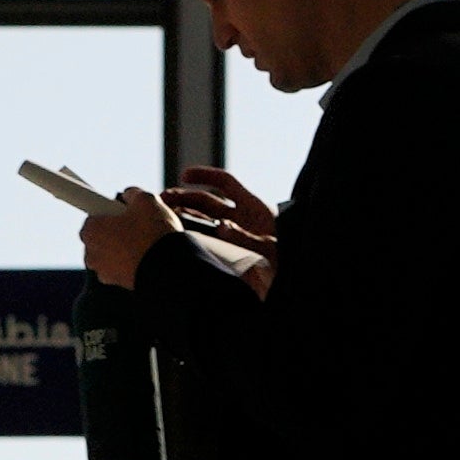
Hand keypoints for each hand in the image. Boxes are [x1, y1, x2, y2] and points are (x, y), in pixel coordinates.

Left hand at [78, 187, 167, 285]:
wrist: (170, 269)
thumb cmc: (153, 233)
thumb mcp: (147, 200)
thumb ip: (133, 194)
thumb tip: (130, 196)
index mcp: (90, 228)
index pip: (93, 215)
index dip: (108, 211)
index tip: (119, 211)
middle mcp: (90, 251)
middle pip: (100, 235)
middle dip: (114, 231)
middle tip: (136, 226)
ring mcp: (102, 270)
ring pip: (110, 253)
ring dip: (122, 248)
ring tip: (145, 243)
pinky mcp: (117, 283)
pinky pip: (121, 268)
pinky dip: (130, 263)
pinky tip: (147, 257)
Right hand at [156, 168, 279, 300]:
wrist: (298, 284)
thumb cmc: (289, 264)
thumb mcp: (272, 249)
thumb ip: (248, 238)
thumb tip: (223, 226)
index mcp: (255, 208)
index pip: (226, 183)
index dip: (205, 176)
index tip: (184, 176)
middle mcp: (242, 221)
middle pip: (207, 202)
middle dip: (184, 199)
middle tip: (162, 201)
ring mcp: (234, 237)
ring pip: (202, 222)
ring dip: (183, 218)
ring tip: (163, 218)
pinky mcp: (228, 255)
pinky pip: (206, 244)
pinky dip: (191, 240)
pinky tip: (176, 241)